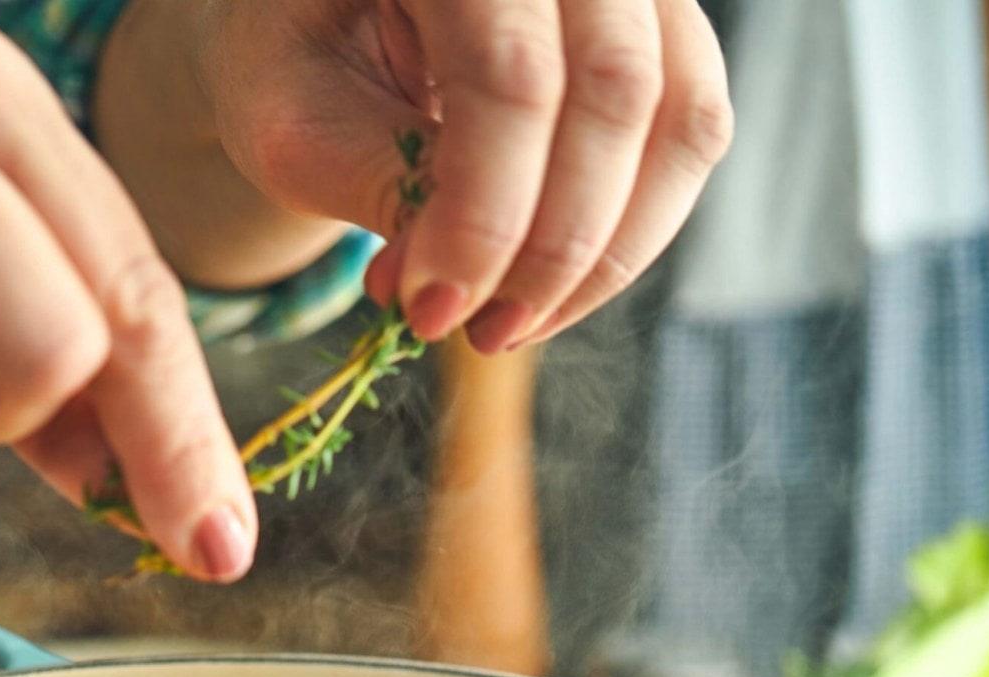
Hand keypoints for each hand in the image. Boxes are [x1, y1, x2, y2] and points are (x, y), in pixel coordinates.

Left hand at [193, 0, 732, 349]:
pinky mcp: (667, 24)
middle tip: (475, 333)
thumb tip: (455, 291)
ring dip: (604, 253)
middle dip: (550, 247)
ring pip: (680, 118)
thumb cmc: (301, 56)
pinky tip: (544, 285)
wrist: (334, 17)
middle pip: (612, 92)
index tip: (430, 310)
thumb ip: (378, 186)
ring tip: (508, 324)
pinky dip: (630, 230)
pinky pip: (692, 134)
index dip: (482, 215)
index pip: (508, 75)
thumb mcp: (296, 121)